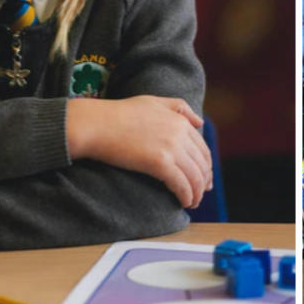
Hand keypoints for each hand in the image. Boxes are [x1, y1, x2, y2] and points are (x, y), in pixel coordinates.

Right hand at [68, 95, 212, 208]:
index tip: (204, 177)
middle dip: (203, 181)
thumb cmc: (120, 113)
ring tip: (193, 202)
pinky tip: (185, 202)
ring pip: (194, 176)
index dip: (206, 165)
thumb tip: (200, 122)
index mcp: (180, 120)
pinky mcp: (160, 163)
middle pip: (201, 163)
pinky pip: (181, 184)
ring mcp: (171, 147)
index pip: (202, 148)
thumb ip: (179, 107)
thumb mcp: (154, 101)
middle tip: (201, 193)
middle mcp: (180, 133)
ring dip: (196, 192)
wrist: (98, 124)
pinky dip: (186, 195)